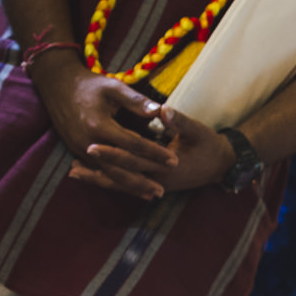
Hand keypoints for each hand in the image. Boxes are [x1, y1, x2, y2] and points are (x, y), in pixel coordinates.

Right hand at [33, 56, 175, 198]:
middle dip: (142, 180)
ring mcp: (80, 149)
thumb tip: (160, 111)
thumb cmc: (90, 85)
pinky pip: (99, 171)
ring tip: (151, 195)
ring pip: (108, 173)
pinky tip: (132, 188)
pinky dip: (116, 181)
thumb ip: (136, 100)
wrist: (57, 85)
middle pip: (119, 167)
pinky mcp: (76, 151)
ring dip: (129, 186)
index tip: (174, 161)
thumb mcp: (114, 87)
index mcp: (99, 124)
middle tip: (162, 191)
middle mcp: (88, 141)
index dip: (154, 153)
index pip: (133, 144)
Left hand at [69, 103, 232, 196]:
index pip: (135, 159)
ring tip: (74, 173)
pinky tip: (92, 175)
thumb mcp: (199, 131)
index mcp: (168, 165)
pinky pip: (128, 185)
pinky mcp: (155, 185)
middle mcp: (160, 180)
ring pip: (123, 185)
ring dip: (99, 180)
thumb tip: (163, 111)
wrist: (223, 164)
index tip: (92, 145)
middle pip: (123, 177)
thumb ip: (180, 121)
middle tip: (73, 166)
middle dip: (98, 171)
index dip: (113, 153)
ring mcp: (157, 185)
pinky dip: (109, 181)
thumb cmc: (211, 145)